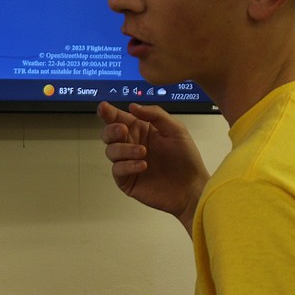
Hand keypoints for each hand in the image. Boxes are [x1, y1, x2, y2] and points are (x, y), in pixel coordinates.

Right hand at [97, 101, 209, 235]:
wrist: (191, 188)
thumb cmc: (186, 159)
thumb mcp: (175, 129)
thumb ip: (154, 114)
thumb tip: (133, 106)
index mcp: (142, 130)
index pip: (120, 118)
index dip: (109, 112)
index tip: (104, 108)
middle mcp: (132, 144)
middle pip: (109, 134)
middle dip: (112, 130)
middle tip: (122, 130)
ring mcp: (128, 162)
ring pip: (111, 151)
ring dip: (124, 149)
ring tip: (143, 152)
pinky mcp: (127, 180)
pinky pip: (117, 170)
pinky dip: (127, 166)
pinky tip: (142, 165)